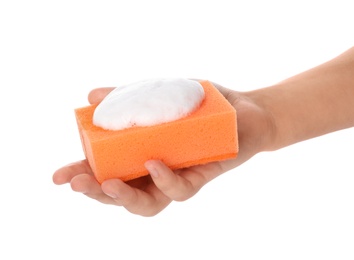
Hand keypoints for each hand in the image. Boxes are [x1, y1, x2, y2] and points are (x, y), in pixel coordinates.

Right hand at [52, 81, 274, 215]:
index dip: (81, 176)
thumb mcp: (160, 93)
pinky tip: (153, 163)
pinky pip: (180, 190)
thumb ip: (127, 97)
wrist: (244, 110)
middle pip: (120, 195)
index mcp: (141, 154)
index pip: (105, 171)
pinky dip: (164, 180)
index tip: (57, 177)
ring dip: (123, 198)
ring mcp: (177, 177)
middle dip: (95, 193)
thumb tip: (91, 97)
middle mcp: (155, 172)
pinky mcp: (201, 177)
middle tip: (78, 184)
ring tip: (107, 184)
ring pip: (147, 204)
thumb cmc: (200, 104)